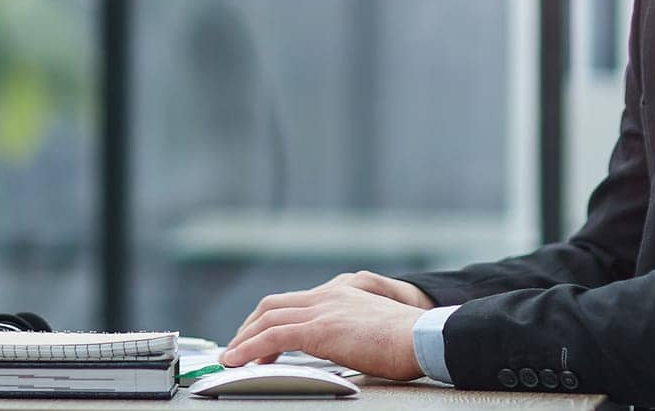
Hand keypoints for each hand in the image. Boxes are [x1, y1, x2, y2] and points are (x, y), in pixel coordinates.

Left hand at [221, 272, 432, 380]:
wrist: (423, 337)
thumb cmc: (409, 340)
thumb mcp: (375, 328)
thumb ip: (353, 331)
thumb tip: (344, 350)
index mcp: (342, 292)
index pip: (294, 301)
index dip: (270, 319)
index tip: (258, 339)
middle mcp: (329, 295)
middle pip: (273, 305)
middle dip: (249, 327)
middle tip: (238, 349)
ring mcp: (323, 309)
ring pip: (268, 319)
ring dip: (244, 340)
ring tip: (231, 359)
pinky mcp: (320, 329)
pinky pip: (273, 337)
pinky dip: (250, 348)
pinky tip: (238, 361)